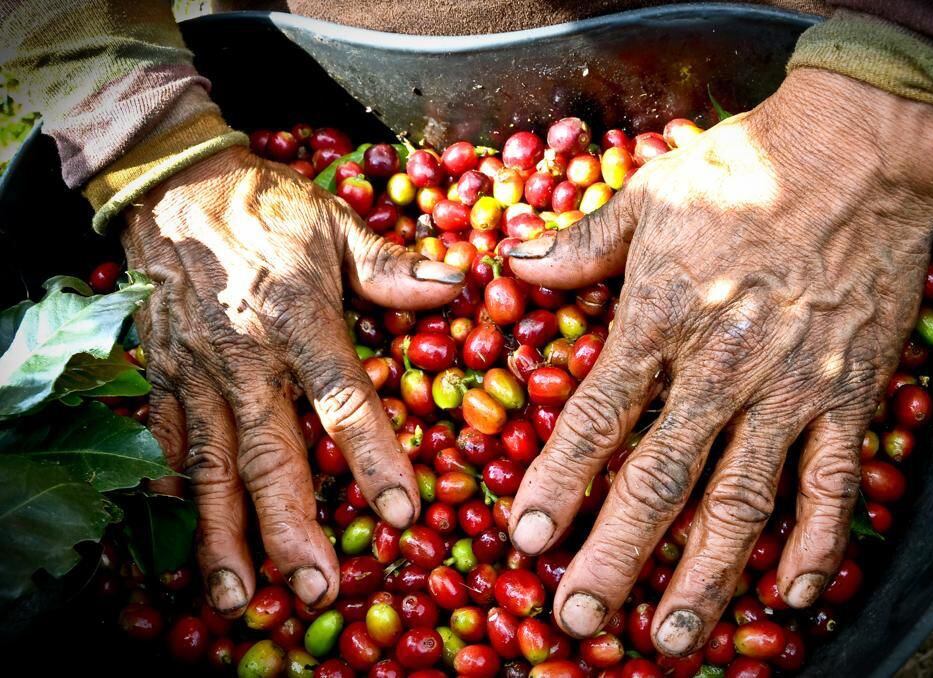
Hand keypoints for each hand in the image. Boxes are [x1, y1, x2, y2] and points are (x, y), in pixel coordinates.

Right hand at [124, 147, 462, 614]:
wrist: (174, 186)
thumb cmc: (268, 208)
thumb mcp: (336, 223)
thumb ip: (392, 266)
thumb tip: (458, 284)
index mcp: (296, 315)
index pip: (341, 396)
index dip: (373, 455)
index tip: (401, 511)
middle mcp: (242, 355)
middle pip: (269, 452)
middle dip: (291, 526)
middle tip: (317, 588)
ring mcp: (194, 372)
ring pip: (208, 466)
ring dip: (223, 536)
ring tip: (237, 598)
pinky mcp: (159, 377)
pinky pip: (163, 446)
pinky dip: (170, 500)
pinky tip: (177, 551)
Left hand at [506, 69, 932, 653]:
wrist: (858, 153)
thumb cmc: (741, 169)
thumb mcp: (646, 196)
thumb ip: (577, 246)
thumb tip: (512, 268)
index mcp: (659, 320)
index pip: (596, 419)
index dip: (556, 483)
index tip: (526, 538)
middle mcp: (719, 369)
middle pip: (660, 481)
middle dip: (617, 557)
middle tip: (582, 620)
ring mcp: (789, 390)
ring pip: (742, 501)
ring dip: (706, 577)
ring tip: (673, 638)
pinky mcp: (848, 396)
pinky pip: (834, 484)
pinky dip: (818, 544)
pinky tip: (795, 595)